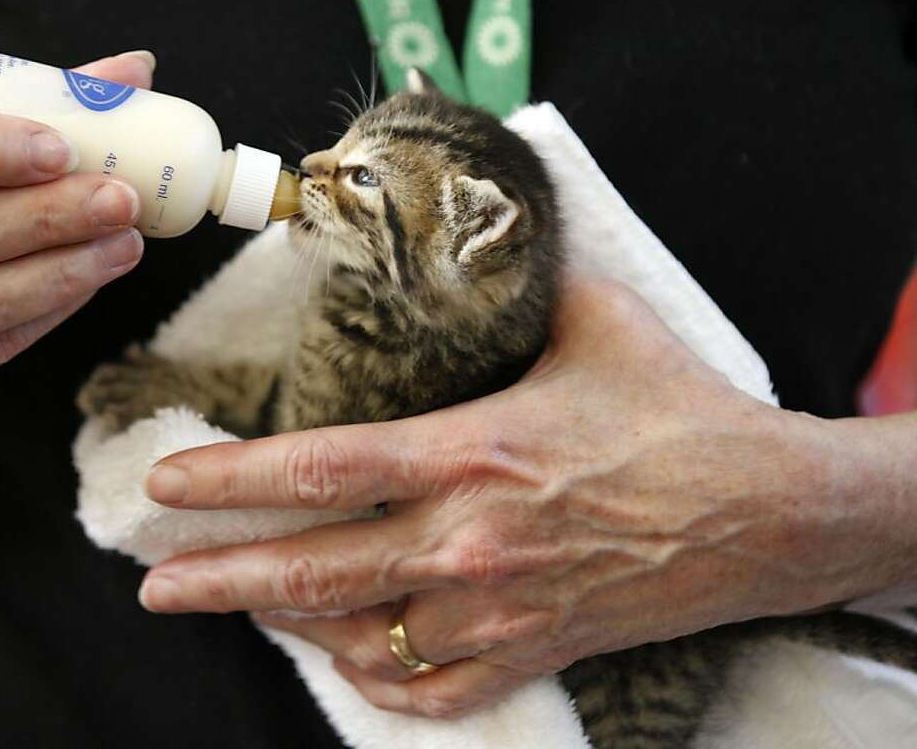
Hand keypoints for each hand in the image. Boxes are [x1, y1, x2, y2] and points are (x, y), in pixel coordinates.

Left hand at [134, 278, 905, 718]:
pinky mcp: (533, 649)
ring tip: (236, 603)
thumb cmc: (677, 413)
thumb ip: (515, 284)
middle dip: (221, 578)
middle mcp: (472, 538)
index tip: (169, 481)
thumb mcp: (595, 321)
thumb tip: (473, 234)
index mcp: (474, 450)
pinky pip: (432, 689)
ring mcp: (499, 606)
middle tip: (155, 579)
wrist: (767, 510)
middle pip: (317, 569)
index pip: (323, 468)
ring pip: (361, 635)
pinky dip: (375, 680)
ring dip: (286, 623)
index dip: (232, 479)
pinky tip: (344, 658)